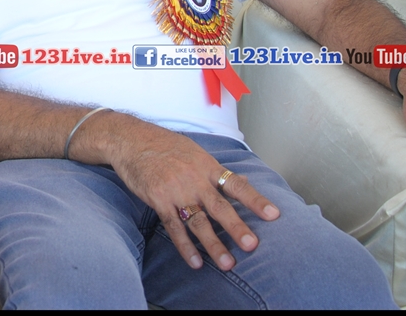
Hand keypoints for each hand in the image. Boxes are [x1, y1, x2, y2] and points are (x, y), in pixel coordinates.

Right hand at [105, 120, 279, 270]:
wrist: (132, 140)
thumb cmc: (164, 145)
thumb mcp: (195, 152)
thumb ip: (216, 171)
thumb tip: (242, 183)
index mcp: (207, 166)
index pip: (236, 185)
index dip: (255, 200)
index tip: (274, 214)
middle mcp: (194, 180)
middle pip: (220, 207)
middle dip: (237, 228)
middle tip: (252, 245)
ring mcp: (176, 191)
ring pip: (198, 222)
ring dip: (213, 245)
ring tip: (227, 264)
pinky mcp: (158, 200)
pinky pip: (174, 227)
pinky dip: (185, 246)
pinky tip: (194, 261)